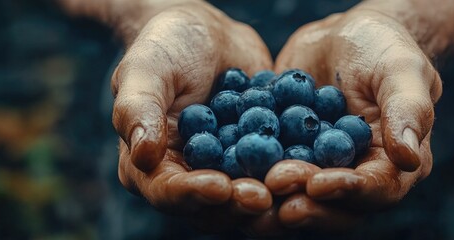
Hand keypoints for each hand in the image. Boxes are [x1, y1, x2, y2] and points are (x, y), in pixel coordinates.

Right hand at [110, 1, 278, 233]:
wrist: (206, 34)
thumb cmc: (165, 47)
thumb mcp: (144, 70)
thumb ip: (138, 110)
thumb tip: (143, 155)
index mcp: (150, 166)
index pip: (168, 191)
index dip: (194, 194)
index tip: (221, 187)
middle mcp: (188, 177)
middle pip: (213, 206)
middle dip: (239, 204)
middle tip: (266, 197)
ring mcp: (225, 170)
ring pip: (248, 196)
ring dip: (272, 197)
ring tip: (294, 188)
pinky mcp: (256, 158)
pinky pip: (274, 170)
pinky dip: (293, 172)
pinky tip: (315, 168)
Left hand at [266, 7, 442, 230]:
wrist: (344, 36)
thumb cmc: (383, 49)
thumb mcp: (401, 71)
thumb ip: (408, 111)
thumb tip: (410, 158)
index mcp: (390, 163)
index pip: (375, 189)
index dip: (347, 191)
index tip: (317, 183)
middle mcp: (354, 175)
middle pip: (333, 205)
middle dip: (303, 202)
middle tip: (273, 190)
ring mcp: (318, 168)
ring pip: (297, 196)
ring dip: (271, 199)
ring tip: (245, 192)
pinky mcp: (287, 155)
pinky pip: (269, 169)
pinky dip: (248, 173)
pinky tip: (225, 170)